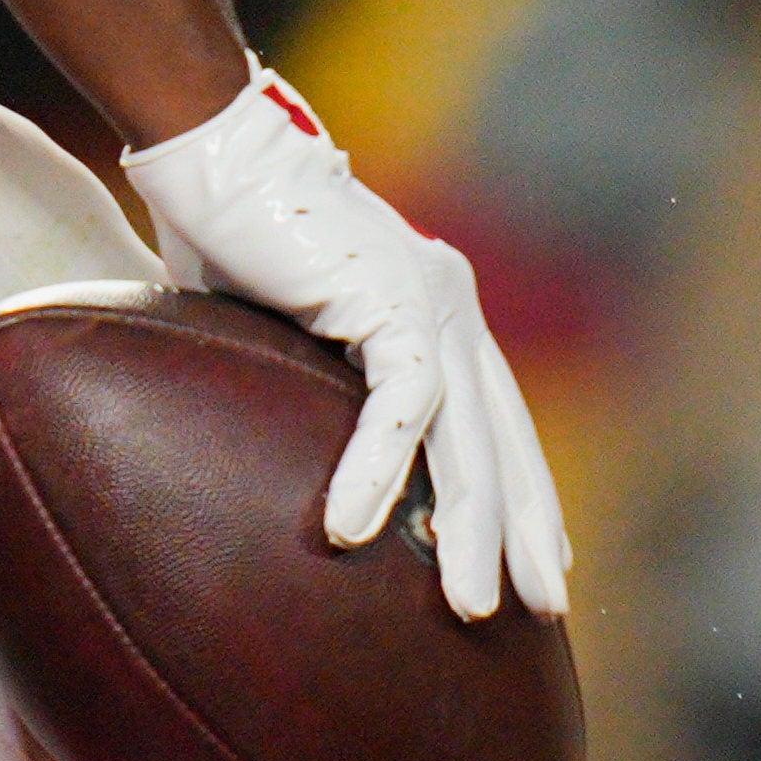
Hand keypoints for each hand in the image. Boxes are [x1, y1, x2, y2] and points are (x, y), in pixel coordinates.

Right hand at [119, 66, 570, 623]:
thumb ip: (313, 392)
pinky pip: (402, 406)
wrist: (213, 152)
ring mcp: (429, 300)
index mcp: (436, 308)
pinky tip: (352, 533)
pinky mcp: (391, 298)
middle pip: (505, 441)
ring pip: (469, 440)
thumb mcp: (288, 336)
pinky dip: (378, 473)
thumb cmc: (229, 238)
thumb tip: (284, 469)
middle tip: (547, 608)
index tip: (543, 560)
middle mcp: (450, 304)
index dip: (525, 491)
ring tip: (470, 608)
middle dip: (528, 530)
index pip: (499, 419)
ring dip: (470, 531)